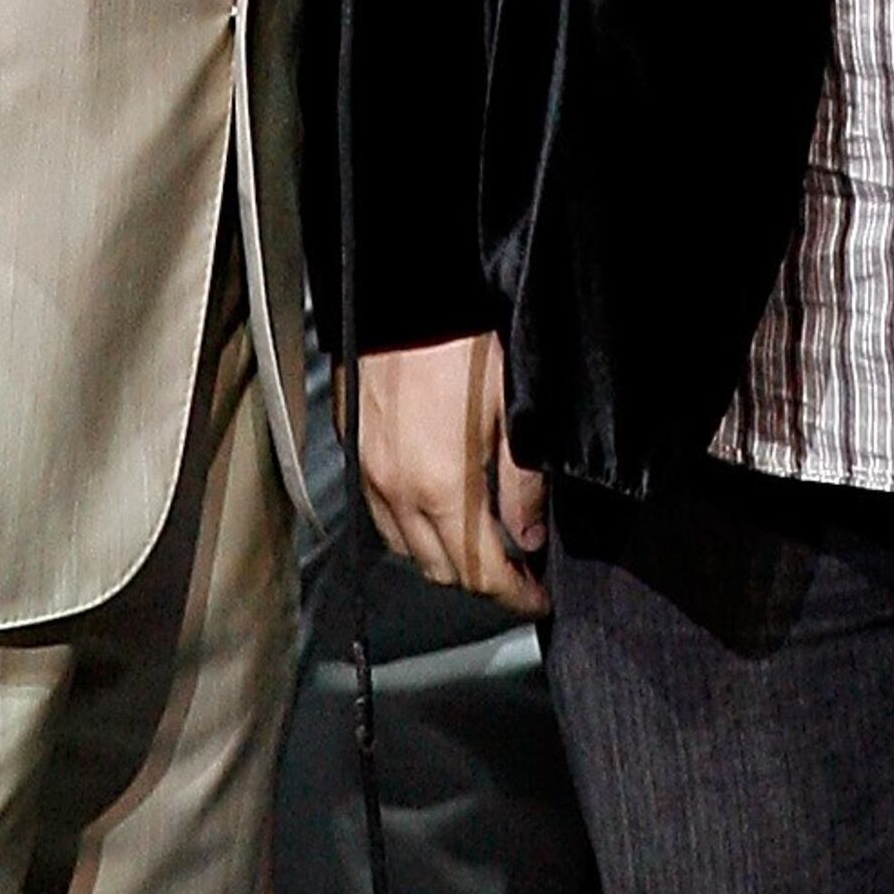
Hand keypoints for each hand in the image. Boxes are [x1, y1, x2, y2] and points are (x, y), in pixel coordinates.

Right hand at [355, 327, 546, 599]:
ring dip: (445, 558)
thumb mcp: (512, 410)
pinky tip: (439, 509)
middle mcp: (398, 492)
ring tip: (482, 542)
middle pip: (440, 571)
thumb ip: (522, 484)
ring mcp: (370, 475)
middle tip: (518, 574)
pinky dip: (413, 529)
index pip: (479, 572)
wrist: (406, 295)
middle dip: (482, 582)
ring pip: (407, 549)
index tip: (537, 598)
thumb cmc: (463, 342)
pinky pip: (382, 516)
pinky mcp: (356, 454)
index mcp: (442, 486)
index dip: (513, 594)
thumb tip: (528, 538)